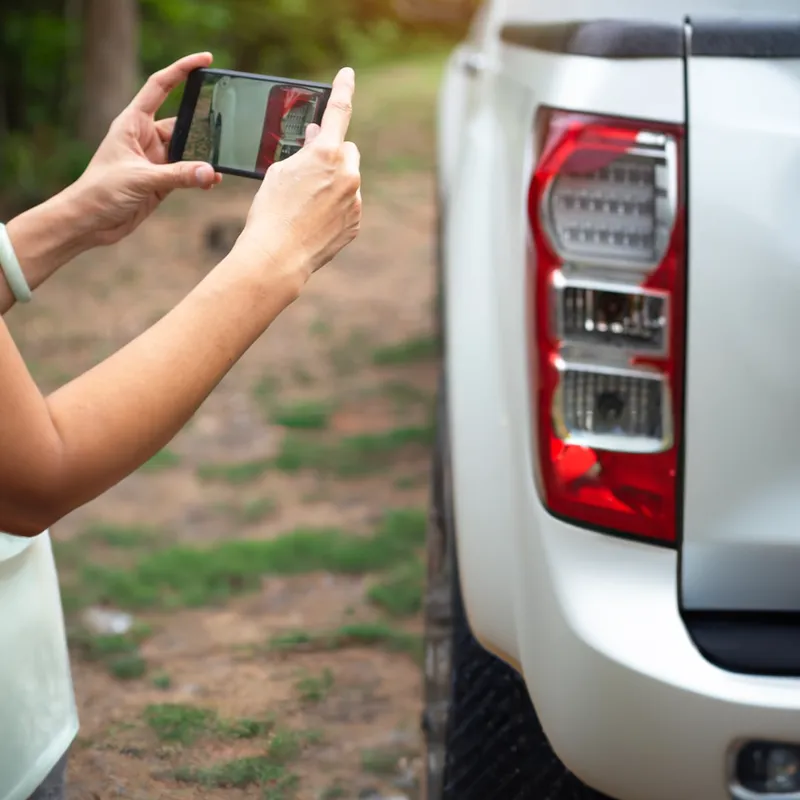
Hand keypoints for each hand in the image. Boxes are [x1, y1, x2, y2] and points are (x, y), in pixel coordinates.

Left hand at [68, 52, 221, 246]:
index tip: (205, 60)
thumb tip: (211, 172)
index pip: (160, 87)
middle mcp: (145, 137)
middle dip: (202, 124)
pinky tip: (212, 181)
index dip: (181, 70)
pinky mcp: (161, 181)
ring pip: (188, 151)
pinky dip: (201, 176)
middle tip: (226, 124)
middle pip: (182, 122)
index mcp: (132, 123)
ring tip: (222, 160)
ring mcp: (155, 160)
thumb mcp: (141, 179)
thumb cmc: (101, 191)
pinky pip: (188, 173)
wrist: (89, 221)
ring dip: (203, 157)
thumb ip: (178, 175)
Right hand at [231, 67, 361, 292]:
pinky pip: (349, 205)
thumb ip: (303, 152)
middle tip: (311, 170)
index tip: (348, 75)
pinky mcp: (356, 222)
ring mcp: (355, 199)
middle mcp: (347, 173)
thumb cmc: (271, 211)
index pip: (339, 111)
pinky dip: (336, 208)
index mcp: (326, 153)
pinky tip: (315, 220)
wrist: (278, 256)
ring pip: (349, 181)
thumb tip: (317, 138)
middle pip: (347, 151)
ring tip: (307, 205)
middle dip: (333, 156)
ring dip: (334, 184)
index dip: (344, 89)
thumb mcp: (279, 171)